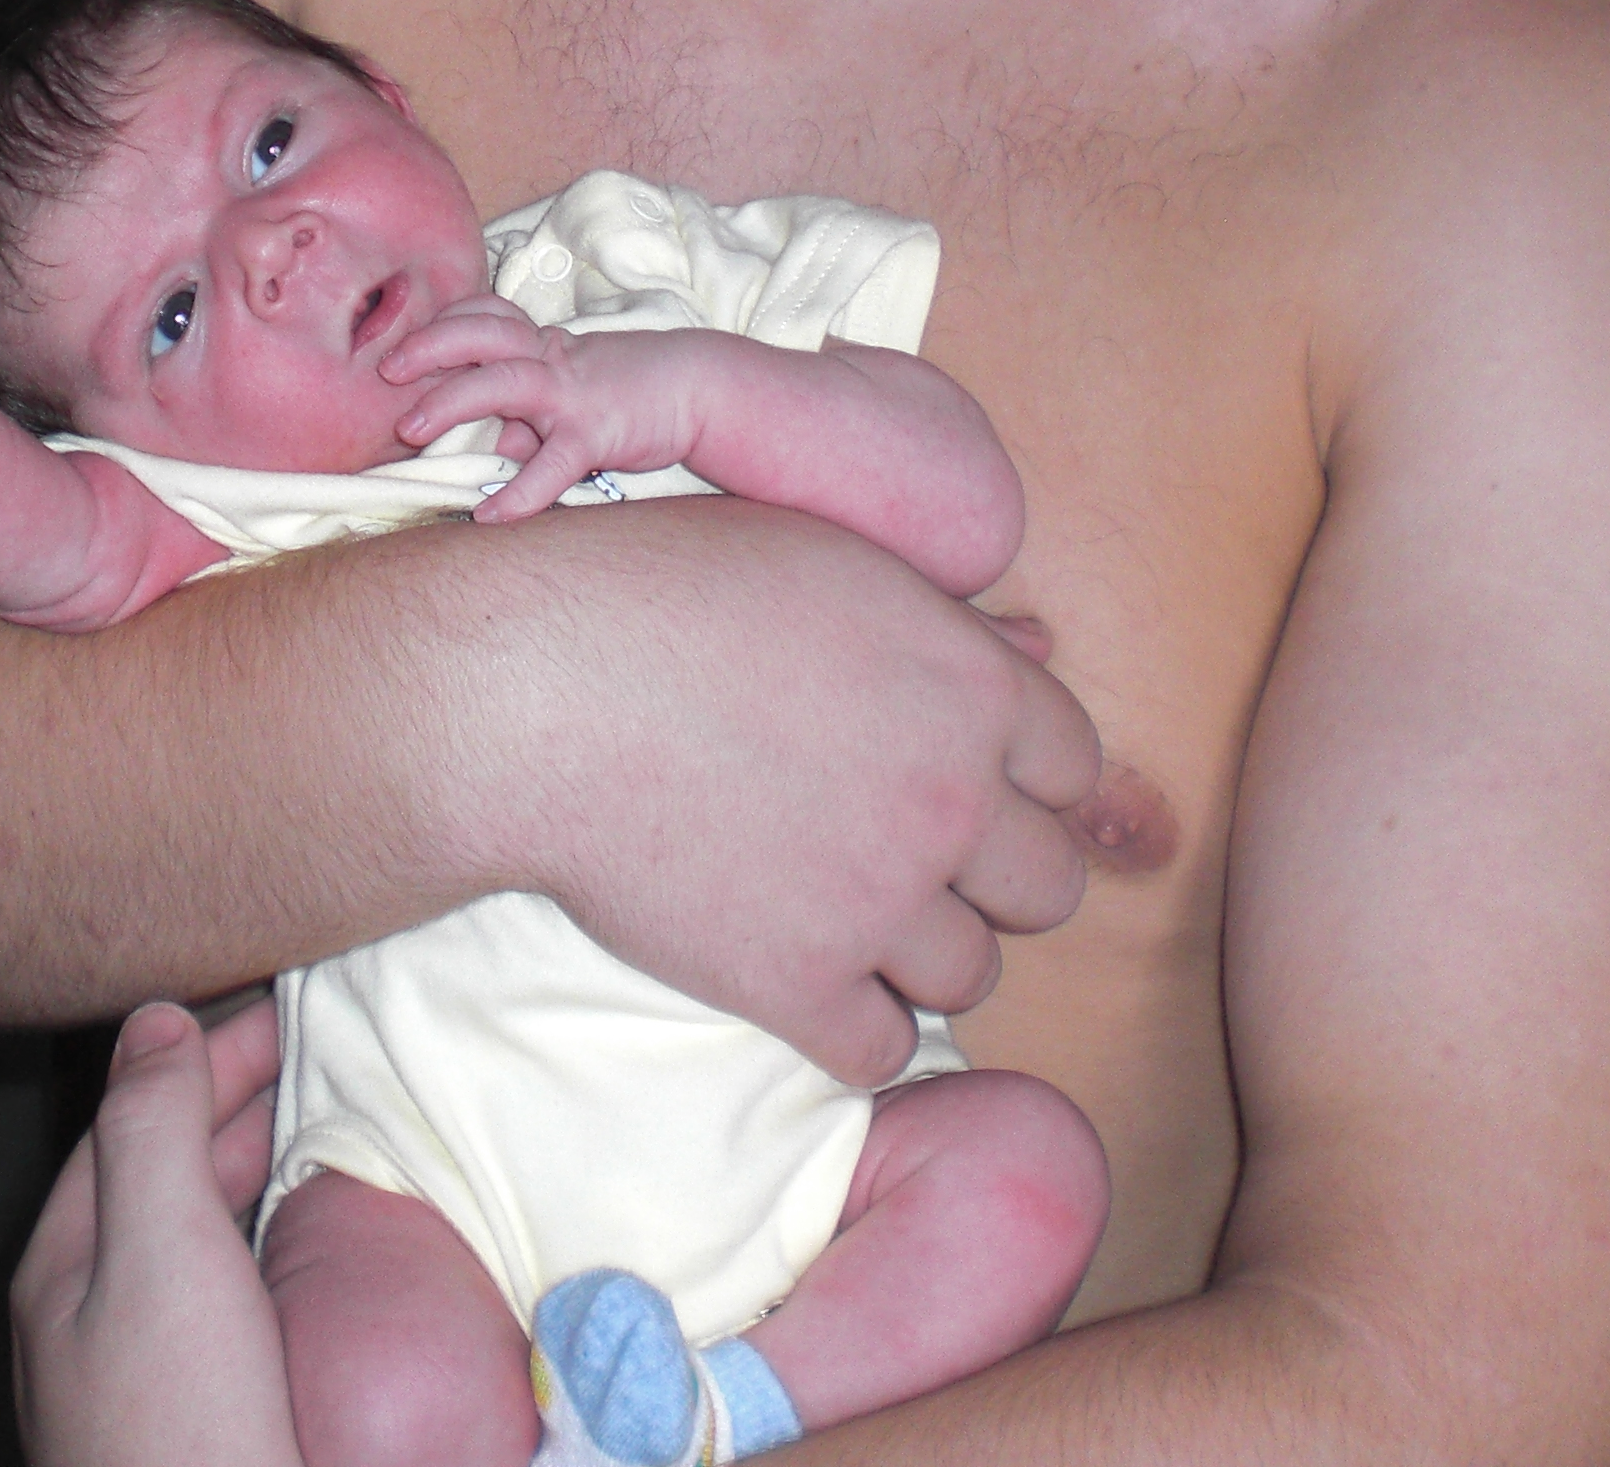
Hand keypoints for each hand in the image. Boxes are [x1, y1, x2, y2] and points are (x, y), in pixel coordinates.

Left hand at [11, 1003, 299, 1466]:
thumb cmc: (179, 1435)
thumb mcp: (158, 1258)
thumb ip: (151, 1134)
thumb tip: (151, 1020)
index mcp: (64, 1270)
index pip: (130, 1121)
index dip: (202, 1054)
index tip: (283, 1007)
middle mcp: (93, 1318)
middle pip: (161, 1173)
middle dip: (233, 1101)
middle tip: (319, 1049)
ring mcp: (146, 1374)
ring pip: (195, 1234)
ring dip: (254, 1168)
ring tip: (326, 1125)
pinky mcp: (204, 1418)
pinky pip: (232, 1295)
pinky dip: (272, 1240)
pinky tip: (317, 1249)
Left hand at [382, 300, 705, 520]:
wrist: (697, 390)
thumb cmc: (626, 389)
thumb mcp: (567, 393)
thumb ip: (523, 418)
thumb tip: (489, 447)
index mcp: (541, 343)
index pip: (484, 315)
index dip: (442, 323)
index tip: (403, 346)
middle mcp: (550, 358)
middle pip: (482, 333)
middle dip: (429, 346)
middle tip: (387, 371)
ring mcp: (571, 393)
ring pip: (504, 382)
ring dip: (451, 401)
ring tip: (410, 431)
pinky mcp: (596, 432)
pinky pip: (552, 464)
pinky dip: (519, 492)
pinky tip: (489, 515)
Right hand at [474, 501, 1102, 1085]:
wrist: (532, 687)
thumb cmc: (660, 592)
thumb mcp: (822, 560)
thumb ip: (939, 620)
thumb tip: (1031, 645)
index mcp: (970, 684)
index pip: (1076, 767)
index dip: (1023, 779)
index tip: (964, 783)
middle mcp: (949, 797)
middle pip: (1049, 886)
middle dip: (989, 876)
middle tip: (907, 855)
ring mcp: (878, 899)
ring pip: (971, 976)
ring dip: (918, 954)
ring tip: (842, 913)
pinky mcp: (796, 983)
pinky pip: (880, 1049)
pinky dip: (848, 1025)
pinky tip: (799, 979)